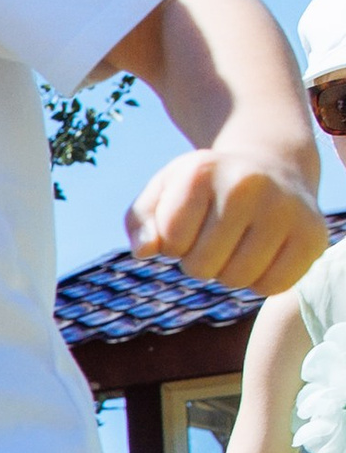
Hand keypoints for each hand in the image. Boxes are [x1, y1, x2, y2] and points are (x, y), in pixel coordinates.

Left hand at [127, 144, 324, 295]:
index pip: (169, 243)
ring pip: (236, 280)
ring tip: (236, 244)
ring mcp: (285, 208)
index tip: (188, 225)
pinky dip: (260, 281)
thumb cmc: (204, 188)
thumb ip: (140, 222)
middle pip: (201, 267)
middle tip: (213, 238)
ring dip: (227, 273)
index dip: (172, 244)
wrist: (270, 166)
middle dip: (198, 261)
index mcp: (203, 172)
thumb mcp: (163, 192)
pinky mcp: (313, 234)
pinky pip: (272, 286)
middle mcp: (248, 184)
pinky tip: (261, 254)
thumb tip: (145, 251)